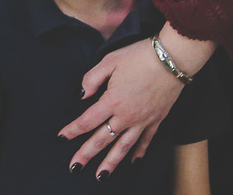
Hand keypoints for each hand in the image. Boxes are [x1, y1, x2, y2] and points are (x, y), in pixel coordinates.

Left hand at [59, 38, 184, 177]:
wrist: (171, 58)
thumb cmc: (139, 56)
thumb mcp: (109, 60)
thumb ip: (91, 79)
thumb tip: (82, 96)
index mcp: (112, 101)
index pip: (87, 121)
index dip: (73, 130)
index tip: (61, 138)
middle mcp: (127, 116)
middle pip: (103, 139)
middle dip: (87, 154)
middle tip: (74, 168)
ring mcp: (143, 121)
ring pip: (124, 147)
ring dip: (111, 163)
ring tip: (100, 176)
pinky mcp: (157, 120)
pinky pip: (146, 141)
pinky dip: (139, 153)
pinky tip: (133, 163)